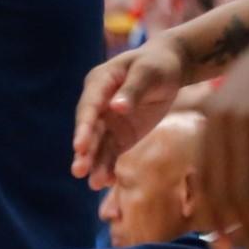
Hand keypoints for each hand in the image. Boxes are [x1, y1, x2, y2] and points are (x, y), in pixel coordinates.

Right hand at [72, 38, 185, 186]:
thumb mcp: (148, 72)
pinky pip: (111, 153)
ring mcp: (107, 121)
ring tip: (95, 184)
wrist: (169, 69)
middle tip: (79, 171)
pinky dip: (109, 167)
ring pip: (98, 145)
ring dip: (95, 164)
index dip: (83, 126)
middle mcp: (98, 104)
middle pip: (89, 130)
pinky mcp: (119, 135)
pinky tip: (107, 182)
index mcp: (99, 82)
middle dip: (84, 151)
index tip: (79, 146)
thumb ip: (133, 90)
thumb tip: (116, 108)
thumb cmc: (158, 65)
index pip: (89, 107)